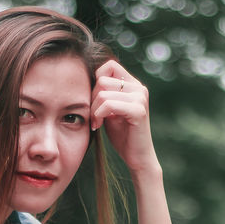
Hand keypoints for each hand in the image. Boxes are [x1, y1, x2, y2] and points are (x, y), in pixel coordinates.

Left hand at [91, 60, 160, 176]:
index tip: (93, 101)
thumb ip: (103, 94)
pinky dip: (99, 115)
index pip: (109, 66)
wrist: (137, 157)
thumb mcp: (110, 110)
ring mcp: (140, 98)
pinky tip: (98, 126)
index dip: (96, 80)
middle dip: (91, 99)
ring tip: (95, 123)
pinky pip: (109, 104)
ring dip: (93, 110)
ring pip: (103, 93)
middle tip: (92, 117)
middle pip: (102, 80)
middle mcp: (139, 88)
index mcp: (133, 84)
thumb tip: (84, 77)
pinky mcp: (138, 111)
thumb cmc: (122, 135)